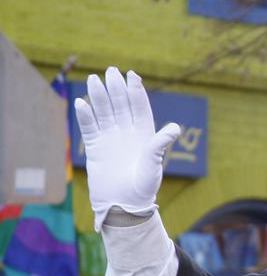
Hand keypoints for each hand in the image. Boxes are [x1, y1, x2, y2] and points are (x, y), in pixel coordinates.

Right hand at [74, 67, 180, 230]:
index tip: (132, 75)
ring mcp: (110, 139)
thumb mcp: (154, 164)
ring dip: (99, 97)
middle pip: (121, 106)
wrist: (124, 204)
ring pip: (104, 112)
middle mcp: (127, 133)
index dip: (136, 91)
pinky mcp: (95, 148)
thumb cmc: (144, 186)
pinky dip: (85, 115)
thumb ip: (160, 145)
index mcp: (145, 134)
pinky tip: (81, 102)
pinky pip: (90, 127)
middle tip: (111, 71)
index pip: (140, 108)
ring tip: (94, 79)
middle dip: (116, 88)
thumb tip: (175, 128)